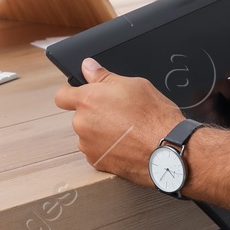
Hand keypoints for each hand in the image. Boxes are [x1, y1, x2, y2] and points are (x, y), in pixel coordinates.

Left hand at [54, 58, 184, 182]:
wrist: (168, 148)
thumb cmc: (154, 116)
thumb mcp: (134, 84)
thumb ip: (104, 76)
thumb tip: (88, 67)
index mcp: (88, 100)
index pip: (62, 95)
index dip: (72, 93)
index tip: (82, 94)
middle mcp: (82, 124)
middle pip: (80, 116)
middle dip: (94, 113)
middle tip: (119, 112)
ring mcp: (88, 145)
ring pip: (88, 134)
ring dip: (100, 131)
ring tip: (126, 130)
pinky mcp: (97, 162)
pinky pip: (96, 150)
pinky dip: (107, 147)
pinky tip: (126, 143)